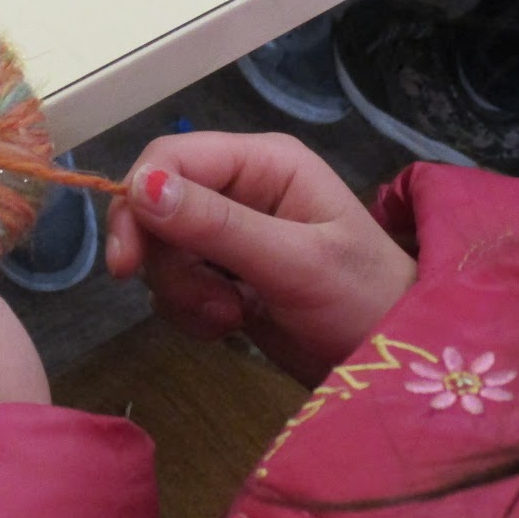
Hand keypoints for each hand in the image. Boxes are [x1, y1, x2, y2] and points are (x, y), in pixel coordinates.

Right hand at [105, 132, 415, 385]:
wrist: (391, 360)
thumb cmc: (363, 299)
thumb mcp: (294, 262)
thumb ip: (218, 225)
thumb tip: (140, 187)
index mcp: (263, 162)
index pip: (170, 158)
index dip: (137, 201)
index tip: (127, 263)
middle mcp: (241, 187)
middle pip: (156, 206)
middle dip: (168, 262)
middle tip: (207, 305)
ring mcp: (230, 232)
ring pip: (161, 250)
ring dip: (183, 292)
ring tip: (231, 317)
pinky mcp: (223, 274)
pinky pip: (175, 283)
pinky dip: (190, 311)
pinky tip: (230, 326)